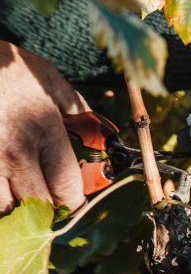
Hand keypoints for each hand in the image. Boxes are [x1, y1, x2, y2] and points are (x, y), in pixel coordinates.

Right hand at [0, 42, 87, 214]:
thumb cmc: (5, 65)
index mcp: (44, 131)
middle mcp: (15, 151)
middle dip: (46, 208)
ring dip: (13, 204)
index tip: (70, 199)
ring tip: (16, 188)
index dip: (72, 202)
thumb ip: (75, 109)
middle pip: (38, 206)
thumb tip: (98, 132)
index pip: (67, 190)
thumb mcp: (47, 78)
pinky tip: (1, 181)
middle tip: (44, 197)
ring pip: (5, 208)